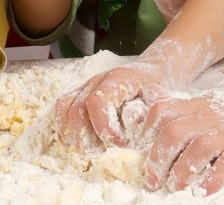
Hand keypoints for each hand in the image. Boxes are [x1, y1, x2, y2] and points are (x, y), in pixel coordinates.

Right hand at [54, 60, 171, 149]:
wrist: (153, 71)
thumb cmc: (158, 88)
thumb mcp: (160, 99)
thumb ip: (148, 116)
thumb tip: (135, 138)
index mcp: (119, 78)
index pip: (98, 101)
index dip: (104, 127)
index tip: (118, 143)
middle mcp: (98, 79)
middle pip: (77, 108)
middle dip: (86, 136)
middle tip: (100, 152)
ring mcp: (86, 84)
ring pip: (65, 106)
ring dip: (72, 133)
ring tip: (88, 148)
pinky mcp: (80, 92)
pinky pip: (62, 106)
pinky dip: (65, 127)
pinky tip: (78, 141)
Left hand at [139, 81, 223, 194]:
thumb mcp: (212, 102)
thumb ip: (185, 108)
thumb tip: (151, 104)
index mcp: (199, 105)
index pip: (162, 111)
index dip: (146, 131)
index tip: (140, 153)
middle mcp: (212, 115)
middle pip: (174, 131)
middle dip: (158, 158)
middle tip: (153, 180)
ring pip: (198, 146)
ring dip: (182, 170)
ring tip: (175, 188)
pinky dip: (213, 177)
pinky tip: (203, 191)